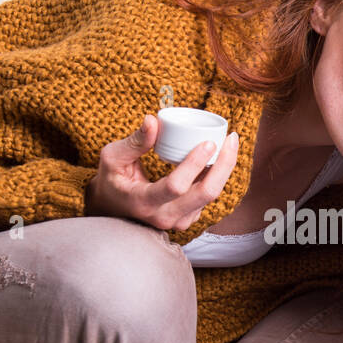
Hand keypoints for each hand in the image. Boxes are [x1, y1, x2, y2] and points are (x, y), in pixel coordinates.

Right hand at [85, 115, 239, 229]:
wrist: (112, 208)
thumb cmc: (111, 180)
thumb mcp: (112, 157)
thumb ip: (134, 141)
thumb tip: (153, 120)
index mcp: (143, 202)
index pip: (176, 186)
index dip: (195, 164)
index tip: (208, 142)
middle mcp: (164, 217)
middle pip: (206, 194)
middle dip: (224, 164)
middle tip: (231, 138)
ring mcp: (178, 222)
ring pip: (211, 196)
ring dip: (224, 168)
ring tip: (229, 142)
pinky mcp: (187, 219)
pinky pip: (208, 197)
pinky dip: (217, 176)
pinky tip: (220, 156)